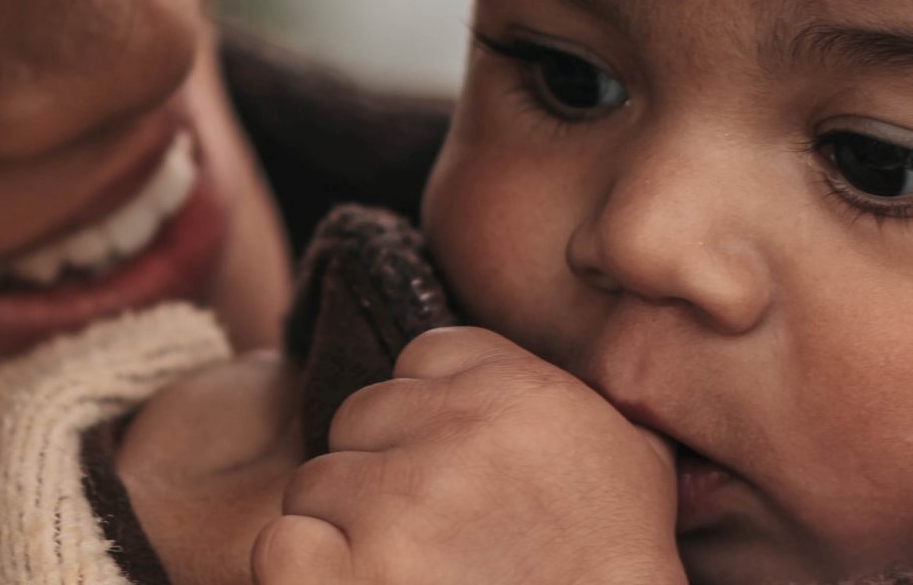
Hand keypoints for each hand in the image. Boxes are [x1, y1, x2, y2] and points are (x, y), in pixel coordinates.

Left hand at [252, 327, 685, 584]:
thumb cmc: (618, 575)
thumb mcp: (633, 469)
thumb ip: (578, 404)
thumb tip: (545, 372)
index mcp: (521, 393)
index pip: (425, 355)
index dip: (427, 416)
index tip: (452, 472)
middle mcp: (459, 432)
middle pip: (362, 414)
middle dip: (379, 471)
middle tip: (427, 538)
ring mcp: (402, 502)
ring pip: (318, 482)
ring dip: (344, 531)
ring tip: (404, 574)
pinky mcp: (358, 571)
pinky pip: (284, 543)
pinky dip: (301, 570)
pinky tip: (341, 584)